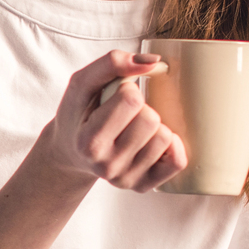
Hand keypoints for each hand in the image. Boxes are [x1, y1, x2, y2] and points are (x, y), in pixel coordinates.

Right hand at [35, 50, 186, 191]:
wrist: (70, 151)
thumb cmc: (80, 112)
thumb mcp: (82, 83)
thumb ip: (112, 63)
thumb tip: (156, 62)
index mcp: (89, 142)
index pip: (131, 99)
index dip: (127, 89)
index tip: (113, 96)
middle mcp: (106, 166)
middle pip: (150, 119)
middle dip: (142, 107)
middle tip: (124, 113)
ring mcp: (125, 180)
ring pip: (165, 137)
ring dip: (154, 125)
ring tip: (133, 127)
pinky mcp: (142, 186)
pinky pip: (177, 162)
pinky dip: (173, 145)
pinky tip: (154, 139)